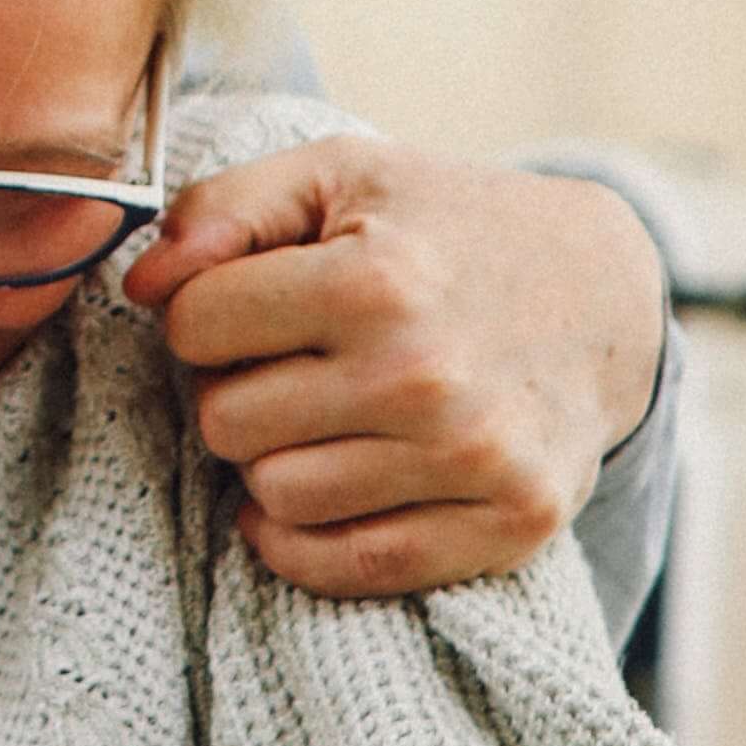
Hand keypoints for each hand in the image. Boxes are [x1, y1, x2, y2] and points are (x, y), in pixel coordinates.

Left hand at [126, 141, 667, 596]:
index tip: (248, 305)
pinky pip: (350, 569)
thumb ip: (224, 207)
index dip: (204, 313)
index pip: (195, 326)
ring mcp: (472, 460)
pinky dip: (310, 542)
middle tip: (292, 364)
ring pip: (275, 499)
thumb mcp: (341, 175)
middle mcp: (424, 377)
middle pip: (225, 422)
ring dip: (277, 460)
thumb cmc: (446, 228)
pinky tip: (323, 489)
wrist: (603, 295)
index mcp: (377, 279)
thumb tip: (141, 284)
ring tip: (325, 414)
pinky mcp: (508, 525)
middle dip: (237, 389)